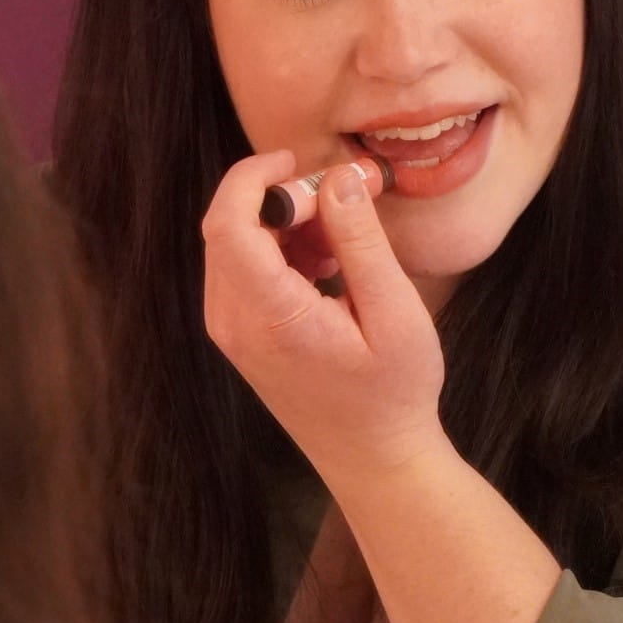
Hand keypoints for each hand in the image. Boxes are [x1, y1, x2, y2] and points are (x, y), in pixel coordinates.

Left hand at [201, 151, 447, 485]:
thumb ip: (361, 241)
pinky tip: (328, 268)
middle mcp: (236, 325)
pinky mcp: (242, 338)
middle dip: (279, 199)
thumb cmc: (395, 392)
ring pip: (234, 247)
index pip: (229, 224)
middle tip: (340, 200)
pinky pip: (243, 272)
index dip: (253, 179)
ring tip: (342, 245)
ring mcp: (233, 334)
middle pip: (228, 229)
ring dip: (283, 226)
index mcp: (271, 317)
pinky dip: (280, 252)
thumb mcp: (394, 311)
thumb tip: (337, 178)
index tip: (297, 161)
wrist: (376, 461)